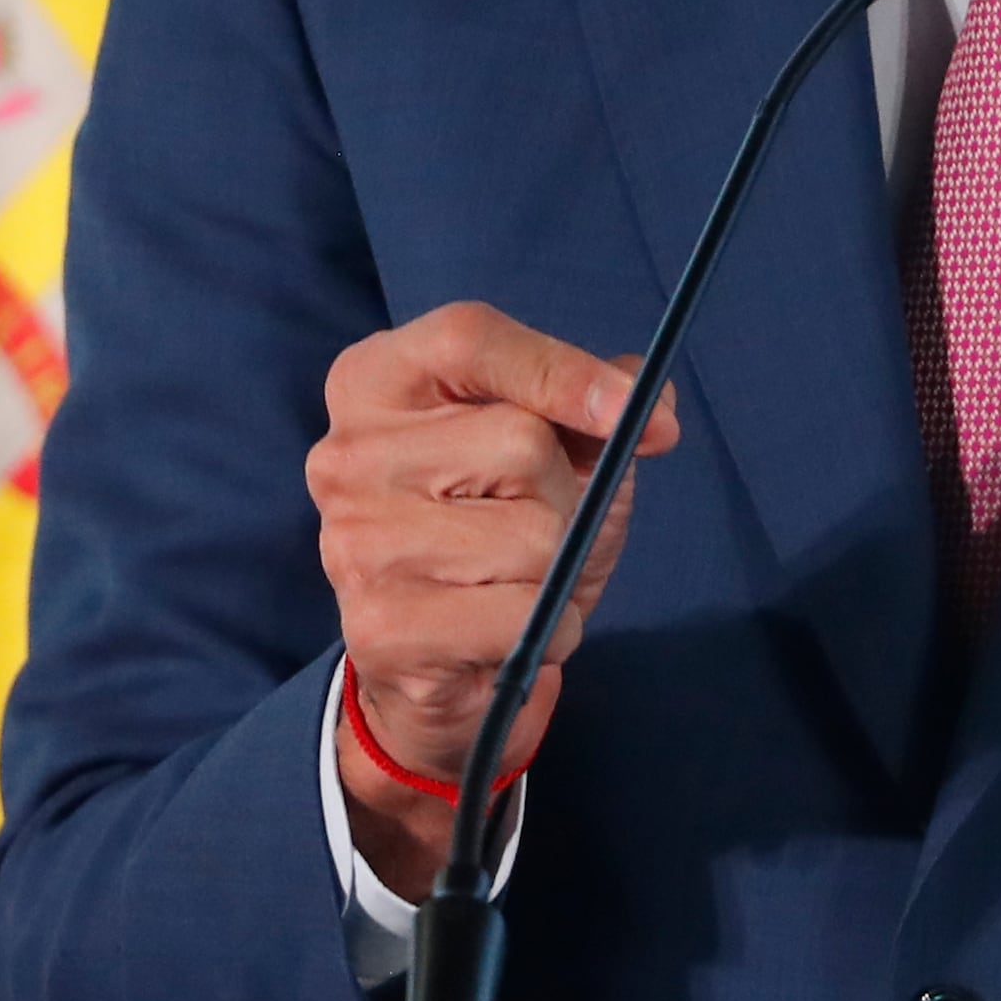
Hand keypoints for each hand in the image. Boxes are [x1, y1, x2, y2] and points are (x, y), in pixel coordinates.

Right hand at [306, 300, 675, 899]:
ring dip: (558, 573)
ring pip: (532, 538)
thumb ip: (598, 407)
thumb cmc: (494, 532)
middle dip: (563, 495)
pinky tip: (506, 632)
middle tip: (532, 526)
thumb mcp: (551, 451)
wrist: (441, 661)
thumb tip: (653, 411)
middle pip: (519, 441)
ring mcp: (355, 542)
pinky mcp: (380, 626)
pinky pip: (524, 617)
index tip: (633, 409)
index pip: (468, 338)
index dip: (560, 368)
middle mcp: (347, 454)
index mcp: (375, 382)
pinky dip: (551, 631)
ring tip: (513, 583)